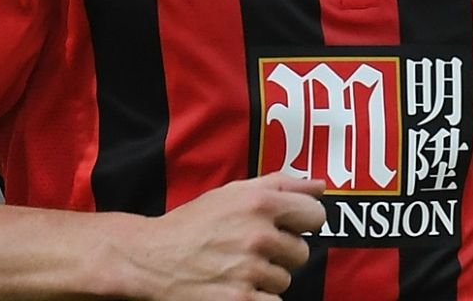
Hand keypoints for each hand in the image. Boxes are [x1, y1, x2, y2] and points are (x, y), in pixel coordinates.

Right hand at [121, 172, 326, 299]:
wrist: (152, 259)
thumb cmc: (193, 224)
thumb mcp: (232, 193)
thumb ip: (281, 184)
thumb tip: (320, 186)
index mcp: (260, 203)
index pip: (315, 215)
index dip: (302, 222)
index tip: (286, 227)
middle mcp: (258, 235)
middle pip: (302, 252)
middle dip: (281, 253)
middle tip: (251, 249)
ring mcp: (250, 270)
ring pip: (285, 279)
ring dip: (266, 277)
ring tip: (237, 267)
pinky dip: (257, 298)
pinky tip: (235, 285)